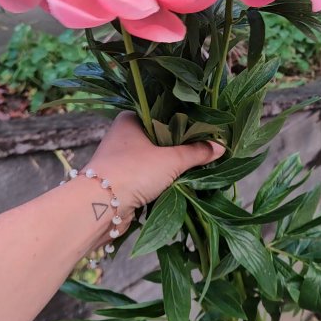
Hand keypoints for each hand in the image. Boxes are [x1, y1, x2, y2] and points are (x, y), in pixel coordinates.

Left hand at [87, 111, 224, 238]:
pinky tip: (180, 181)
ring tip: (198, 164)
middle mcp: (123, 135)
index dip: (186, 121)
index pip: (164, 113)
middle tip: (207, 147)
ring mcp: (121, 159)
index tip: (207, 128)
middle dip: (181, 146)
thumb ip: (197, 152)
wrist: (99, 206)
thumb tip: (220, 146)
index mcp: (130, 119)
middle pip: (161, 137)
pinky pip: (148, 175)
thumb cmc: (133, 171)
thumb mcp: (171, 160)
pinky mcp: (122, 180)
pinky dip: (162, 179)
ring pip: (154, 158)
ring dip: (172, 165)